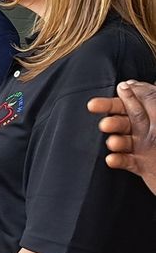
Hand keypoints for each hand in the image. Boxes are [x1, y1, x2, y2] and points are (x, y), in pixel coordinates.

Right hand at [88, 81, 155, 195]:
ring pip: (121, 141)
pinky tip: (113, 158)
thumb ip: (149, 99)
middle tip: (102, 122)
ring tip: (114, 143)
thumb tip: (129, 85)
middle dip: (111, 120)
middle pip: (124, 120)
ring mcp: (145, 149)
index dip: (123, 97)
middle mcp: (149, 131)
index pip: (135, 103)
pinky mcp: (142, 167)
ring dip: (115, 141)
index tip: (111, 94)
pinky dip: (117, 160)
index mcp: (155, 116)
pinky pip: (124, 161)